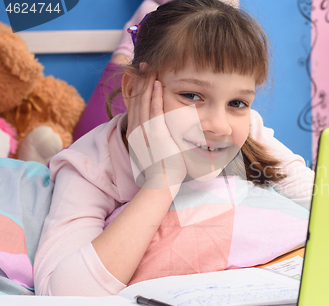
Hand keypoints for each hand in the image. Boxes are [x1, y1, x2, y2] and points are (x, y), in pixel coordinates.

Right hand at [126, 64, 185, 189]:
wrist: (161, 182)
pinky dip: (155, 96)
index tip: (140, 77)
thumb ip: (154, 141)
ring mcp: (145, 131)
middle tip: (143, 66)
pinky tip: (157, 84)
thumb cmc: (161, 171)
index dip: (137, 90)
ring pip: (144, 102)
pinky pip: (155, 110)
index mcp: (135, 134)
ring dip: (147, 84)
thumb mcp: (153, 152)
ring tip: (150, 68)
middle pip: (137, 100)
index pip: (134, 106)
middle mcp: (137, 130)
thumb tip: (158, 136)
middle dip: (140, 81)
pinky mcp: (156, 133)